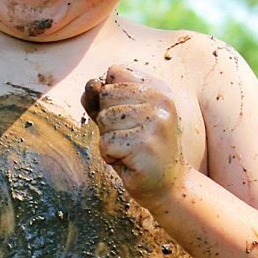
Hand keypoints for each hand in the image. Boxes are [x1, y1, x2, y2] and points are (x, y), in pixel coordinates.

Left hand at [81, 64, 185, 204]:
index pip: (114, 72)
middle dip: (107, 121)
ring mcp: (156, 121)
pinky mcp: (146, 144)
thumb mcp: (118, 119)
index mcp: (158, 88)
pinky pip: (106, 143)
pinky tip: (129, 161)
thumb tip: (90, 84)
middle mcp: (161, 100)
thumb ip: (101, 100)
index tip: (128, 118)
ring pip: (105, 119)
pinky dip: (110, 156)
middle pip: (106, 95)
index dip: (109, 97)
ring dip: (109, 140)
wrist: (167, 185)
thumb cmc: (139, 150)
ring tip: (129, 150)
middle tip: (130, 138)